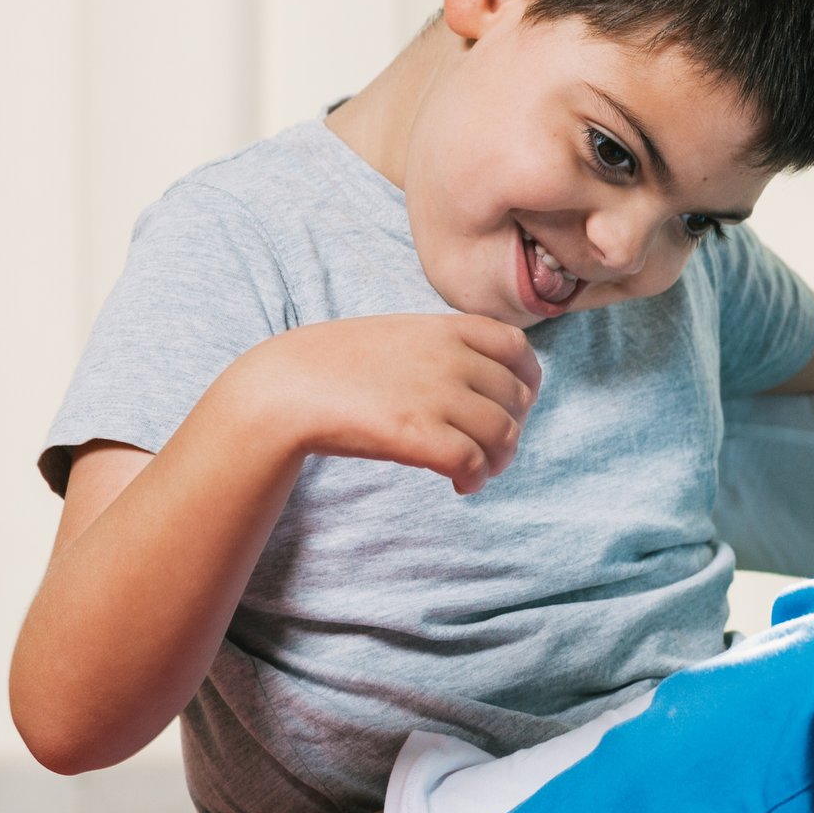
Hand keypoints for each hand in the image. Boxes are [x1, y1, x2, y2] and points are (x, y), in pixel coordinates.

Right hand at [235, 313, 541, 494]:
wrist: (286, 387)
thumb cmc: (338, 365)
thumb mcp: (401, 334)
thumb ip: (444, 347)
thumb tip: (482, 380)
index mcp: (447, 327)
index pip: (518, 349)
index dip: (527, 381)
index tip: (514, 404)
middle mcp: (450, 357)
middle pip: (516, 397)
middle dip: (511, 427)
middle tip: (490, 447)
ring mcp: (436, 394)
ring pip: (504, 433)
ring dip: (500, 460)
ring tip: (478, 471)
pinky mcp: (418, 433)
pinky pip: (475, 461)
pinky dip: (477, 478)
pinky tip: (461, 485)